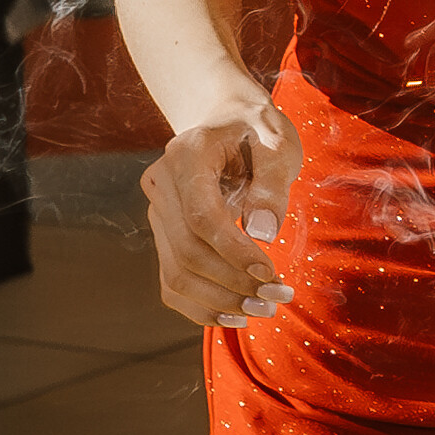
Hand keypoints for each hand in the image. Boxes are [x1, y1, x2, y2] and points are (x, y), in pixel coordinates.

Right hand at [142, 109, 298, 328]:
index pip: (202, 217)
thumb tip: (264, 232)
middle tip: (278, 299)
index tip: (270, 272)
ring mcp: (157, 210)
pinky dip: (200, 304)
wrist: (224, 119)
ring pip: (175, 273)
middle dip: (233, 284)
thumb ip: (273, 181)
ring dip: (219, 301)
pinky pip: (171, 279)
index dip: (234, 252)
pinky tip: (234, 315)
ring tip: (263, 310)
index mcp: (187, 155)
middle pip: (186, 251)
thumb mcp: (277, 142)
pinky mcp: (162, 232)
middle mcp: (161, 184)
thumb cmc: (256, 130)